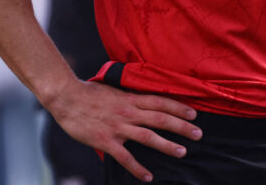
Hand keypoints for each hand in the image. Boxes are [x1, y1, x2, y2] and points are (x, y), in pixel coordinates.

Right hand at [44, 79, 201, 182]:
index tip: (194, 114)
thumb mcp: (115, 90)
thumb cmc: (90, 93)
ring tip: (182, 152)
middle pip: (161, 119)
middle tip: (198, 134)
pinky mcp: (106, 141)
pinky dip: (138, 168)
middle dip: (182, 126)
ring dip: (167, 145)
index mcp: (131, 98)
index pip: (161, 102)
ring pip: (148, 137)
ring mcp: (118, 127)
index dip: (179, 108)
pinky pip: (126, 157)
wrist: (67, 98)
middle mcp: (129, 112)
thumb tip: (143, 101)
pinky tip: (148, 177)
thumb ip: (130, 98)